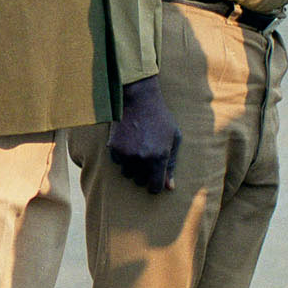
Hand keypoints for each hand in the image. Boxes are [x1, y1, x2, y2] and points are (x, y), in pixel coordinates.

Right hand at [106, 74, 180, 195]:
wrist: (139, 100)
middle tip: (146, 159)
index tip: (154, 181)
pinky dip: (122, 156)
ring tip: (137, 150)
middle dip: (143, 174)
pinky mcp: (114, 148)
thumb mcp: (174, 139)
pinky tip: (128, 143)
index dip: (155, 185)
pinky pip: (117, 162)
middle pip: (139, 181)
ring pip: (126, 173)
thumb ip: (171, 164)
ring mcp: (126, 154)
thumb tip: (169, 187)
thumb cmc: (161, 119)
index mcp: (159, 158)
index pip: (155, 187)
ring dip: (131, 166)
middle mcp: (142, 159)